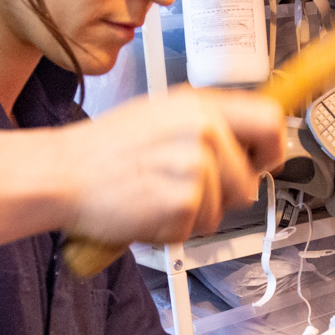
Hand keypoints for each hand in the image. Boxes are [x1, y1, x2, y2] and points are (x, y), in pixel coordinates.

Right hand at [55, 89, 285, 246]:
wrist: (62, 174)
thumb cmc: (104, 150)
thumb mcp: (161, 115)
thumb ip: (207, 125)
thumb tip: (250, 143)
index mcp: (200, 106)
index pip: (270, 121)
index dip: (273, 148)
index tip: (263, 162)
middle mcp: (203, 131)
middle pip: (251, 178)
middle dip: (226, 193)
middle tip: (187, 188)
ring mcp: (195, 168)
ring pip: (226, 209)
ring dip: (197, 213)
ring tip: (158, 195)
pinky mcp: (183, 203)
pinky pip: (197, 228)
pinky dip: (174, 228)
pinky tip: (147, 209)